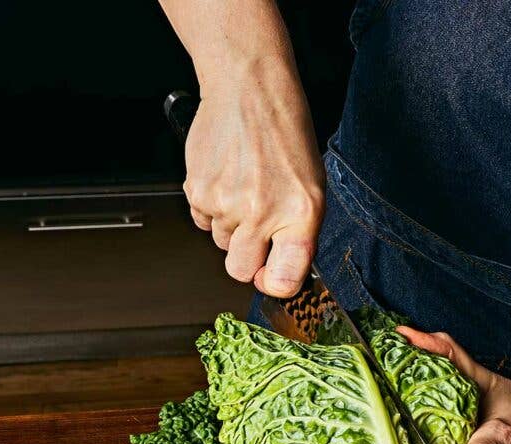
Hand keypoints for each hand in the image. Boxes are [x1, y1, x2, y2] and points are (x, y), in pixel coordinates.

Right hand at [183, 59, 324, 297]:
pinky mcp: (197, 190)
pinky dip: (212, 208)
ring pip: (221, 243)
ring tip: (245, 189)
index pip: (283, 280)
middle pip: (241, 271)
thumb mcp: (312, 188)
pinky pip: (202, 220)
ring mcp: (226, 203)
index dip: (275, 285)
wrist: (249, 91)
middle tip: (256, 232)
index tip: (273, 278)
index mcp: (300, 215)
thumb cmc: (285, 136)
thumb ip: (298, 233)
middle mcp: (262, 213)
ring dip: (231, 226)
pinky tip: (227, 181)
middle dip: (248, 260)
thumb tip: (282, 271)